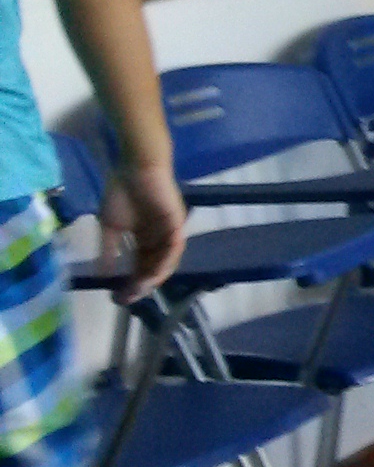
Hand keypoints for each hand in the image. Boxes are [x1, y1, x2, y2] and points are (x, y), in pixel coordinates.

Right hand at [102, 160, 186, 299]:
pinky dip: (165, 261)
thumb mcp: (110, 226)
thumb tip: (101, 274)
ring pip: (166, 260)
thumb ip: (108, 250)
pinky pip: (175, 247)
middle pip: (154, 267)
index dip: (131, 282)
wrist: (134, 167)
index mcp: (144, 238)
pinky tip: (154, 273)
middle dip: (142, 285)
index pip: (140, 265)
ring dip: (154, 277)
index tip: (118, 297)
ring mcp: (170, 231)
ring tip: (139, 290)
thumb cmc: (121, 192)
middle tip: (128, 299)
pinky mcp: (177, 223)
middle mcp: (159, 238)